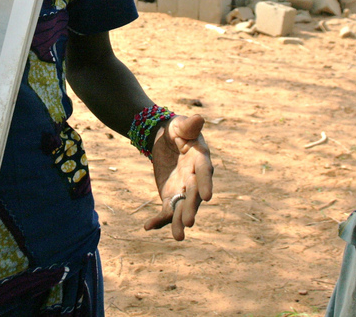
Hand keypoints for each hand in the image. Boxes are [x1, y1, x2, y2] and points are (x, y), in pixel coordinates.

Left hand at [143, 114, 213, 240]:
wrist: (165, 139)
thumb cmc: (177, 129)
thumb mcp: (181, 124)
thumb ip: (189, 125)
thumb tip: (199, 118)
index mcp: (201, 159)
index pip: (205, 172)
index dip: (206, 183)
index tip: (207, 196)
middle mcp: (196, 178)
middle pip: (194, 195)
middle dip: (192, 209)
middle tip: (189, 223)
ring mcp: (184, 190)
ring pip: (182, 209)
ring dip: (179, 222)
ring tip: (178, 237)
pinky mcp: (171, 197)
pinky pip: (166, 211)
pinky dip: (159, 220)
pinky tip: (148, 226)